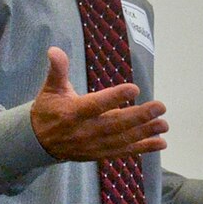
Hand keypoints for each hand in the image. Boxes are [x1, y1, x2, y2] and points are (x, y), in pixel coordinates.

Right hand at [30, 47, 168, 160]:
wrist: (38, 143)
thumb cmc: (48, 109)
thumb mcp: (50, 88)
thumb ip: (57, 70)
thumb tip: (54, 50)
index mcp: (72, 113)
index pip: (96, 105)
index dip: (115, 98)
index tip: (135, 89)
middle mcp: (84, 131)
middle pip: (115, 125)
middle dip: (139, 117)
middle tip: (160, 107)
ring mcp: (93, 145)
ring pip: (122, 140)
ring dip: (145, 133)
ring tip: (164, 124)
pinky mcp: (100, 154)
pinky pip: (123, 151)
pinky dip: (143, 148)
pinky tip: (161, 142)